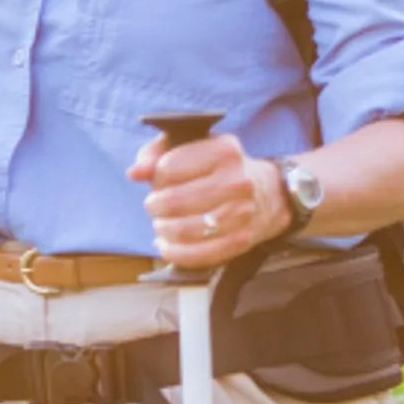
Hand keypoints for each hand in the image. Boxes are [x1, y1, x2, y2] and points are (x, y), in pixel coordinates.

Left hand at [127, 132, 285, 268]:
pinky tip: (166, 245)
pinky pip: (197, 255)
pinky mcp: (240, 241)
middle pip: (173, 201)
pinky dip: (174, 253)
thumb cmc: (220, 167)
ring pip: (182, 230)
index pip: (168, 168)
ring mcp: (241, 214)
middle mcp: (236, 181)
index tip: (161, 181)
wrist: (269, 193)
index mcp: (224, 151)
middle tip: (155, 206)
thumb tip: (135, 173)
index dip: (156, 177)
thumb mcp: (193, 147)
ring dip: (162, 229)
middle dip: (154, 206)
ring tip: (161, 224)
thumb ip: (157, 154)